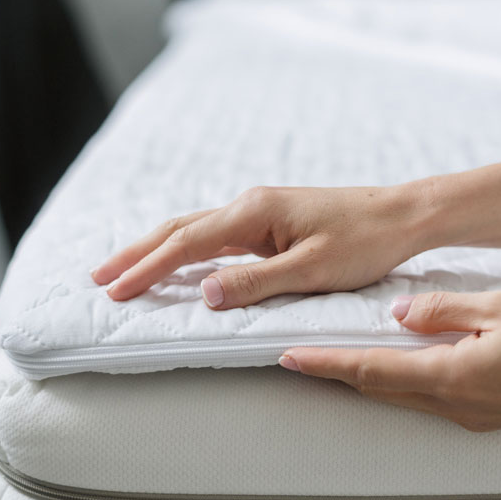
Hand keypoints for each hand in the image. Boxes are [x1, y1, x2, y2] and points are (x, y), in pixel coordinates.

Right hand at [91, 185, 425, 306]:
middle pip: (179, 229)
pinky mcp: (272, 225)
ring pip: (196, 231)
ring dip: (157, 251)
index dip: (148, 268)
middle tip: (99, 277)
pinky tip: (179, 266)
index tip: (115, 289)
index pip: (187, 243)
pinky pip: (218, 239)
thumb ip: (256, 283)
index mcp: (254, 212)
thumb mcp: (312, 269)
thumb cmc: (364, 241)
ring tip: (125, 270)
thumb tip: (204, 293)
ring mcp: (260, 214)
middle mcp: (250, 207)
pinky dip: (188, 252)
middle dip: (137, 254)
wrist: (401, 216)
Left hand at [279, 291, 500, 430]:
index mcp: (450, 375)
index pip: (370, 370)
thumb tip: (400, 315)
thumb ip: (442, 310)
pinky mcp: (487, 415)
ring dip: (369, 379)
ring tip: (342, 360)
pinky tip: (404, 365)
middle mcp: (453, 403)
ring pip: (403, 396)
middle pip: (380, 389)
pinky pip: (431, 398)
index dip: (326, 364)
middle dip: (338, 374)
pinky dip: (404, 382)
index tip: (291, 357)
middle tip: (305, 358)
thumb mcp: (499, 307)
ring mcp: (470, 415)